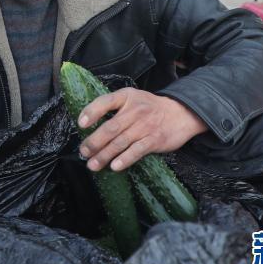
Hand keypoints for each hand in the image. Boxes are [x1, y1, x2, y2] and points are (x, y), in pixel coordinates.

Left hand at [77, 88, 206, 171]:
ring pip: (120, 142)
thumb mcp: (132, 98)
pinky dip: (125, 159)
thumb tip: (89, 125)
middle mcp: (135, 110)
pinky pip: (136, 151)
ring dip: (104, 155)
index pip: (105, 102)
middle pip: (110, 127)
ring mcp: (145, 126)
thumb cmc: (150, 107)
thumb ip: (114, 107)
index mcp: (126, 97)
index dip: (91, 112)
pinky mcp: (155, 140)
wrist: (181, 113)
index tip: (81, 124)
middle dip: (94, 142)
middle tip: (84, 152)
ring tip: (93, 164)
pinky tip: (114, 166)